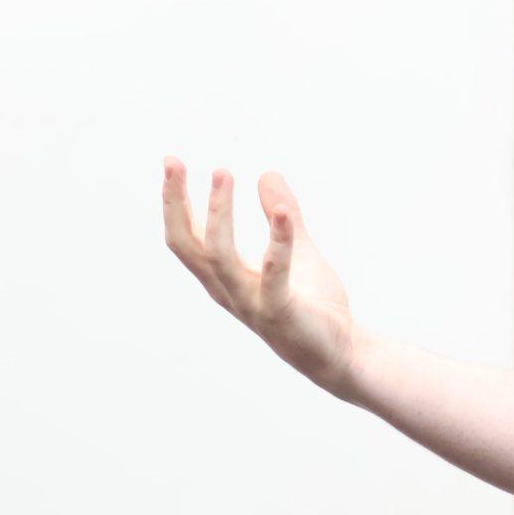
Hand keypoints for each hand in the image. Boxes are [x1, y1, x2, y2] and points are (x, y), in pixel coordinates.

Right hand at [161, 159, 360, 398]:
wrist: (342, 353)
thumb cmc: (314, 304)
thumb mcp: (296, 250)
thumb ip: (281, 216)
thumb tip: (267, 174)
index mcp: (225, 277)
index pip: (186, 237)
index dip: (174, 202)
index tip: (171, 161)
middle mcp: (228, 290)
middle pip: (188, 246)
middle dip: (176, 204)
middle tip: (175, 163)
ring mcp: (251, 303)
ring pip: (220, 257)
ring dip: (219, 214)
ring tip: (223, 173)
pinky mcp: (281, 313)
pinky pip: (275, 275)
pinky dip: (277, 243)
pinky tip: (284, 213)